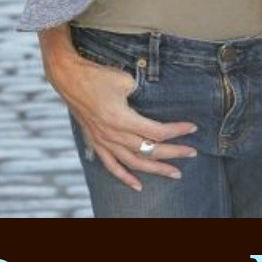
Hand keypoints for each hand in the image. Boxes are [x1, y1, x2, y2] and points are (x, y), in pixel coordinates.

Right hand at [43, 37, 196, 191]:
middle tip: (192, 154)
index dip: (177, 131)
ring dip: (155, 169)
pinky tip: (138, 186)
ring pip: (133, 162)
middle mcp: (112, 134)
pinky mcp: (96, 142)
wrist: (68, 78)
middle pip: (149, 149)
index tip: (193, 128)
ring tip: (174, 173)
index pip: (156, 132)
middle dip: (174, 152)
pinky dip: (124, 177)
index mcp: (121, 119)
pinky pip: (111, 165)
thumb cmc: (98, 75)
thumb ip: (141, 97)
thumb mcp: (125, 81)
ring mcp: (103, 140)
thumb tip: (150, 106)